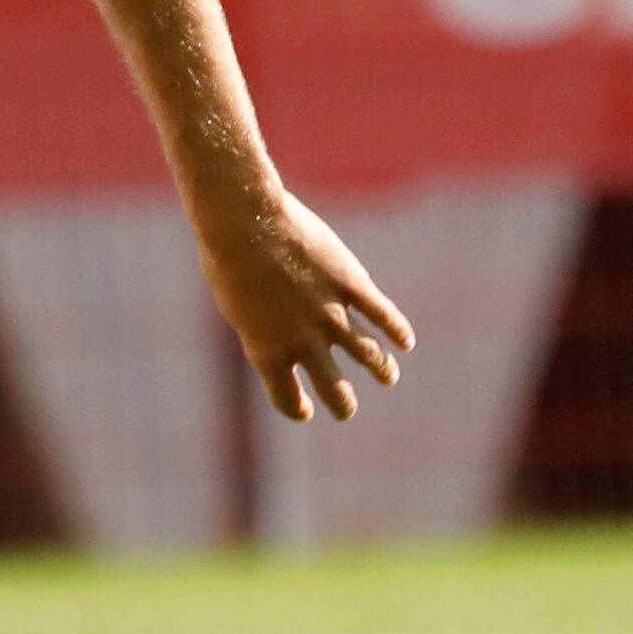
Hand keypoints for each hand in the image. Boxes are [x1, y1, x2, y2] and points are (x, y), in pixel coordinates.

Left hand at [193, 182, 413, 421]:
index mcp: (267, 352)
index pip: (288, 398)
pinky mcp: (351, 284)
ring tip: (388, 376)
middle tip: (346, 410)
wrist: (244, 222)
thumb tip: (282, 336)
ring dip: (381, 369)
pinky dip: (397, 330)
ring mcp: (330, 314)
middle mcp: (303, 342)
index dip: (298, 409)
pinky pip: (382, 314)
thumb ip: (263, 328)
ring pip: (368, 355)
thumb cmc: (227, 260)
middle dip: (343, 404)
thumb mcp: (236, 305)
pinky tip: (406, 341)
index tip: (305, 412)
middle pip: (334, 388)